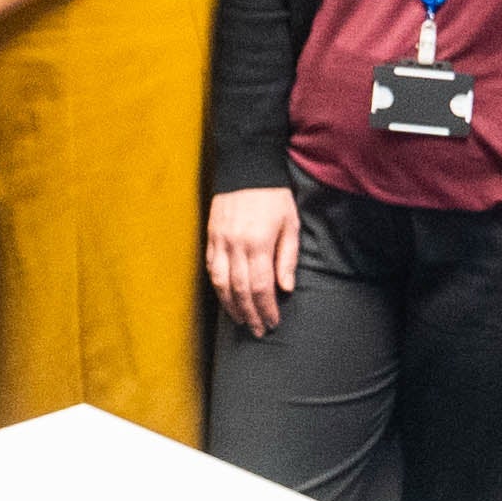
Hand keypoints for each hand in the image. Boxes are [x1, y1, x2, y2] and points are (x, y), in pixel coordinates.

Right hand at [205, 186, 300, 333]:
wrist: (247, 169)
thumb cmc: (274, 197)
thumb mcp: (290, 225)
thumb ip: (287, 258)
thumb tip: (285, 288)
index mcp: (258, 244)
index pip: (260, 287)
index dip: (266, 309)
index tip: (273, 322)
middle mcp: (236, 246)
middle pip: (240, 290)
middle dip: (250, 314)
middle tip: (258, 331)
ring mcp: (220, 242)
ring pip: (221, 283)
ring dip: (231, 306)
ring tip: (241, 320)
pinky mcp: (211, 237)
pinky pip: (211, 268)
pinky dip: (218, 287)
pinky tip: (226, 297)